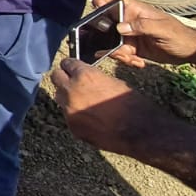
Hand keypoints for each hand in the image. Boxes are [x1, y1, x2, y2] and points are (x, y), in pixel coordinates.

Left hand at [51, 58, 167, 157]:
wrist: (139, 131)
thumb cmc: (132, 104)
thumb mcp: (113, 81)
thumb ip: (94, 78)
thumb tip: (85, 79)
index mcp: (84, 75)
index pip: (67, 63)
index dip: (71, 66)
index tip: (72, 68)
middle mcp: (72, 91)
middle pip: (56, 78)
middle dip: (64, 78)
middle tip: (72, 82)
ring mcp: (70, 110)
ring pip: (60, 98)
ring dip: (68, 97)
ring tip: (83, 101)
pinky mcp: (72, 127)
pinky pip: (68, 116)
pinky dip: (75, 115)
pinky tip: (90, 118)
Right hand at [91, 0, 195, 67]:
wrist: (190, 51)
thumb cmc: (180, 35)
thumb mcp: (163, 29)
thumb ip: (142, 26)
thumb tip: (120, 27)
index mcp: (135, 10)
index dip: (101, 0)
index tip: (97, 13)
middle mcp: (129, 21)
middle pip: (106, 25)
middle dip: (107, 40)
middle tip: (121, 50)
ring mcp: (130, 35)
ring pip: (112, 43)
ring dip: (119, 54)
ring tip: (134, 59)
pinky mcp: (132, 48)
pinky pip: (121, 54)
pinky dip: (127, 60)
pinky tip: (139, 62)